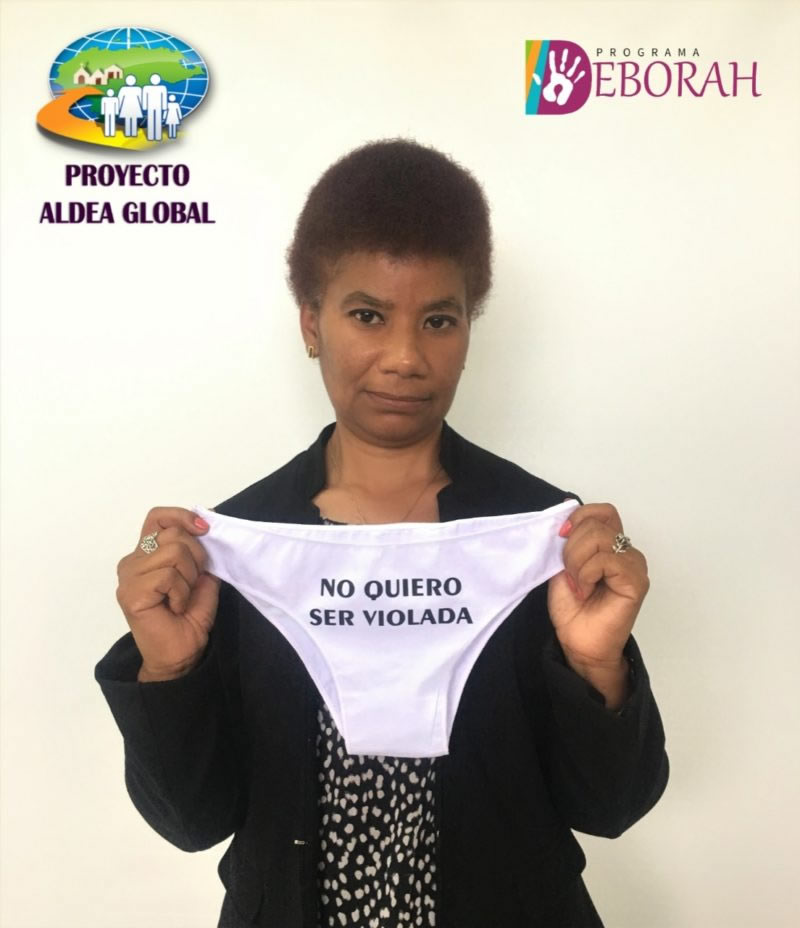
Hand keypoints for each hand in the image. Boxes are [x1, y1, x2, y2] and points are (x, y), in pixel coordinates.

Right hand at [116, 507, 220, 680]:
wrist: (179, 656)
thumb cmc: (188, 619)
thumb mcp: (203, 579)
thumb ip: (201, 553)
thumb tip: (208, 525)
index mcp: (147, 554)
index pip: (158, 517)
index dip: (183, 516)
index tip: (205, 528)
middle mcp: (133, 561)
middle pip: (173, 534)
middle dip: (197, 557)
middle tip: (192, 584)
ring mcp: (129, 577)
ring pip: (174, 552)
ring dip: (190, 578)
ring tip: (181, 599)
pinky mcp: (131, 592)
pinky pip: (168, 576)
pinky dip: (181, 592)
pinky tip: (175, 608)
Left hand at [547, 502, 649, 666]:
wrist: (579, 644)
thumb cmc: (573, 609)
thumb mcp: (563, 565)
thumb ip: (569, 541)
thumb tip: (566, 516)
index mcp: (611, 546)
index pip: (603, 512)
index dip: (578, 517)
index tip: (561, 535)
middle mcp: (627, 552)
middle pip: (596, 524)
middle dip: (571, 547)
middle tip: (569, 574)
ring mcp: (634, 566)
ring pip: (600, 538)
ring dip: (577, 561)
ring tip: (578, 584)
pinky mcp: (636, 581)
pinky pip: (606, 560)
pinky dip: (586, 573)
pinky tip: (585, 590)